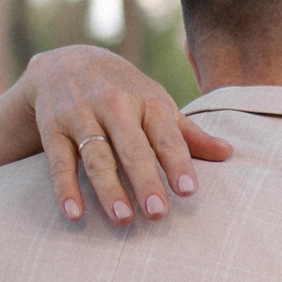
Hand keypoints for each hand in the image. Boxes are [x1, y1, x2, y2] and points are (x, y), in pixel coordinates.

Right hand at [30, 45, 230, 224]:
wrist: (65, 62)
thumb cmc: (124, 92)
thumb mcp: (156, 104)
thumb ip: (188, 133)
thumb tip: (228, 153)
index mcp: (147, 101)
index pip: (166, 136)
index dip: (178, 162)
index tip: (188, 191)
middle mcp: (114, 105)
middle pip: (132, 148)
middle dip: (145, 180)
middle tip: (157, 213)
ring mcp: (81, 115)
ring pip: (96, 157)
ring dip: (108, 189)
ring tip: (123, 219)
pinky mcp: (53, 128)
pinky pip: (60, 161)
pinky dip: (64, 188)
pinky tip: (74, 213)